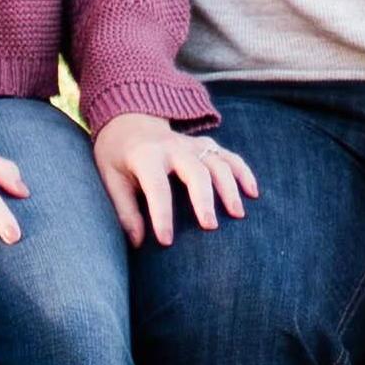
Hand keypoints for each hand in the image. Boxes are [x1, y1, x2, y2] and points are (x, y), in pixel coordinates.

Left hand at [91, 111, 258, 248]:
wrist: (129, 121)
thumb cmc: (118, 157)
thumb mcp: (111, 180)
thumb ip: (125, 210)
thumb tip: (139, 242)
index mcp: (145, 156)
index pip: (157, 185)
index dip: (162, 214)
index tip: (166, 242)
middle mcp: (172, 147)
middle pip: (195, 170)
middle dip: (204, 198)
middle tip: (210, 227)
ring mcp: (192, 144)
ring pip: (217, 162)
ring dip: (230, 186)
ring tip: (238, 214)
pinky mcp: (204, 146)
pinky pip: (229, 156)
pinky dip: (243, 172)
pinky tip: (253, 193)